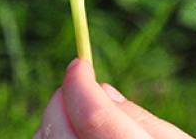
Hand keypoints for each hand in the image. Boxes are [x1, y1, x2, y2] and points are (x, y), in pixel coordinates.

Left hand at [34, 58, 193, 137]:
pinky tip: (76, 135)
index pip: (93, 117)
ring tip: (81, 118)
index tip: (80, 64)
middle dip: (64, 101)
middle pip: (58, 129)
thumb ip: (141, 119)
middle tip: (80, 88)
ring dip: (56, 123)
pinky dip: (54, 138)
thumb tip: (102, 90)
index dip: (81, 84)